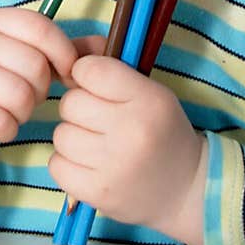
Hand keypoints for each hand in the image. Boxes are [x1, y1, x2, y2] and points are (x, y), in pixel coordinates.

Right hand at [0, 8, 79, 190]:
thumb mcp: (15, 55)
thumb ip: (57, 50)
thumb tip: (104, 46)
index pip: (39, 27)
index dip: (61, 52)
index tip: (63, 74)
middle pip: (33, 65)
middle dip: (39, 90)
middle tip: (26, 96)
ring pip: (18, 95)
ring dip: (23, 112)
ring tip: (12, 110)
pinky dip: (6, 129)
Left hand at [50, 54, 207, 244]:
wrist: (187, 189)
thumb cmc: (160, 130)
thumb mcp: (147, 89)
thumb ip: (106, 62)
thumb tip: (66, 51)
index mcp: (148, 100)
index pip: (90, 70)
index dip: (85, 74)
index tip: (96, 86)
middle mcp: (132, 132)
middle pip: (70, 103)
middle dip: (80, 108)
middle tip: (101, 120)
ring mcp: (114, 166)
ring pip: (61, 134)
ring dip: (73, 137)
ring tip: (98, 144)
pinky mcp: (99, 194)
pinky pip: (57, 165)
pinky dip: (67, 164)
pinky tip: (90, 165)